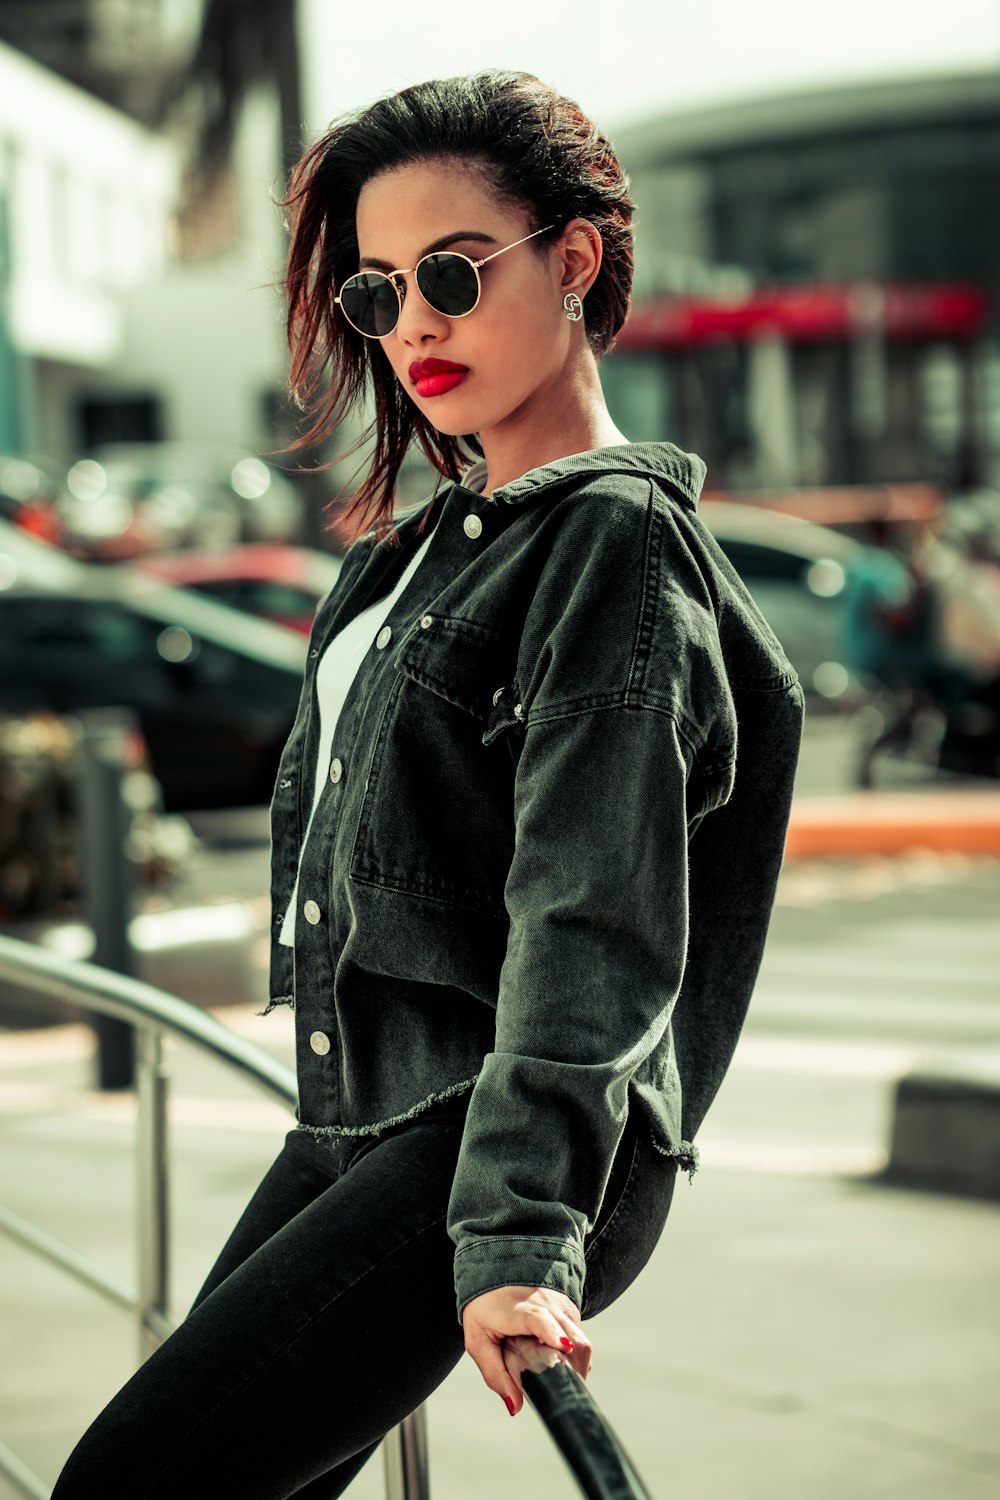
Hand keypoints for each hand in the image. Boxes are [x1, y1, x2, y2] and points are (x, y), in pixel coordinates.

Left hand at [461, 1284, 591, 1415]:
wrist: (495, 1272)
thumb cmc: (486, 1310)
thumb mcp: (478, 1342)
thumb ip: (495, 1375)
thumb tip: (514, 1407)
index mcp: (516, 1309)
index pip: (538, 1318)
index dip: (551, 1332)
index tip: (564, 1347)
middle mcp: (544, 1301)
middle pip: (572, 1337)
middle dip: (573, 1369)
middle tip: (561, 1392)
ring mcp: (560, 1303)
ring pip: (581, 1340)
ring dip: (575, 1365)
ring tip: (557, 1378)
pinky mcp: (570, 1307)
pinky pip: (580, 1336)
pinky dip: (574, 1354)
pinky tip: (558, 1360)